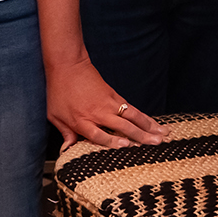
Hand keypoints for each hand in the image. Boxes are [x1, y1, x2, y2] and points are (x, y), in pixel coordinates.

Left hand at [45, 56, 165, 149]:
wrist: (68, 65)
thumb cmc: (59, 91)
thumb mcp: (55, 114)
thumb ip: (65, 133)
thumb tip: (66, 151)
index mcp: (81, 120)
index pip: (99, 134)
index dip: (113, 141)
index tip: (127, 146)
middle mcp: (98, 113)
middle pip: (122, 126)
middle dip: (140, 136)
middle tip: (155, 144)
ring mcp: (108, 103)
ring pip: (132, 116)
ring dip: (149, 126)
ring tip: (163, 136)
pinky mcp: (115, 96)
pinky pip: (132, 109)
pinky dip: (145, 118)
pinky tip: (155, 124)